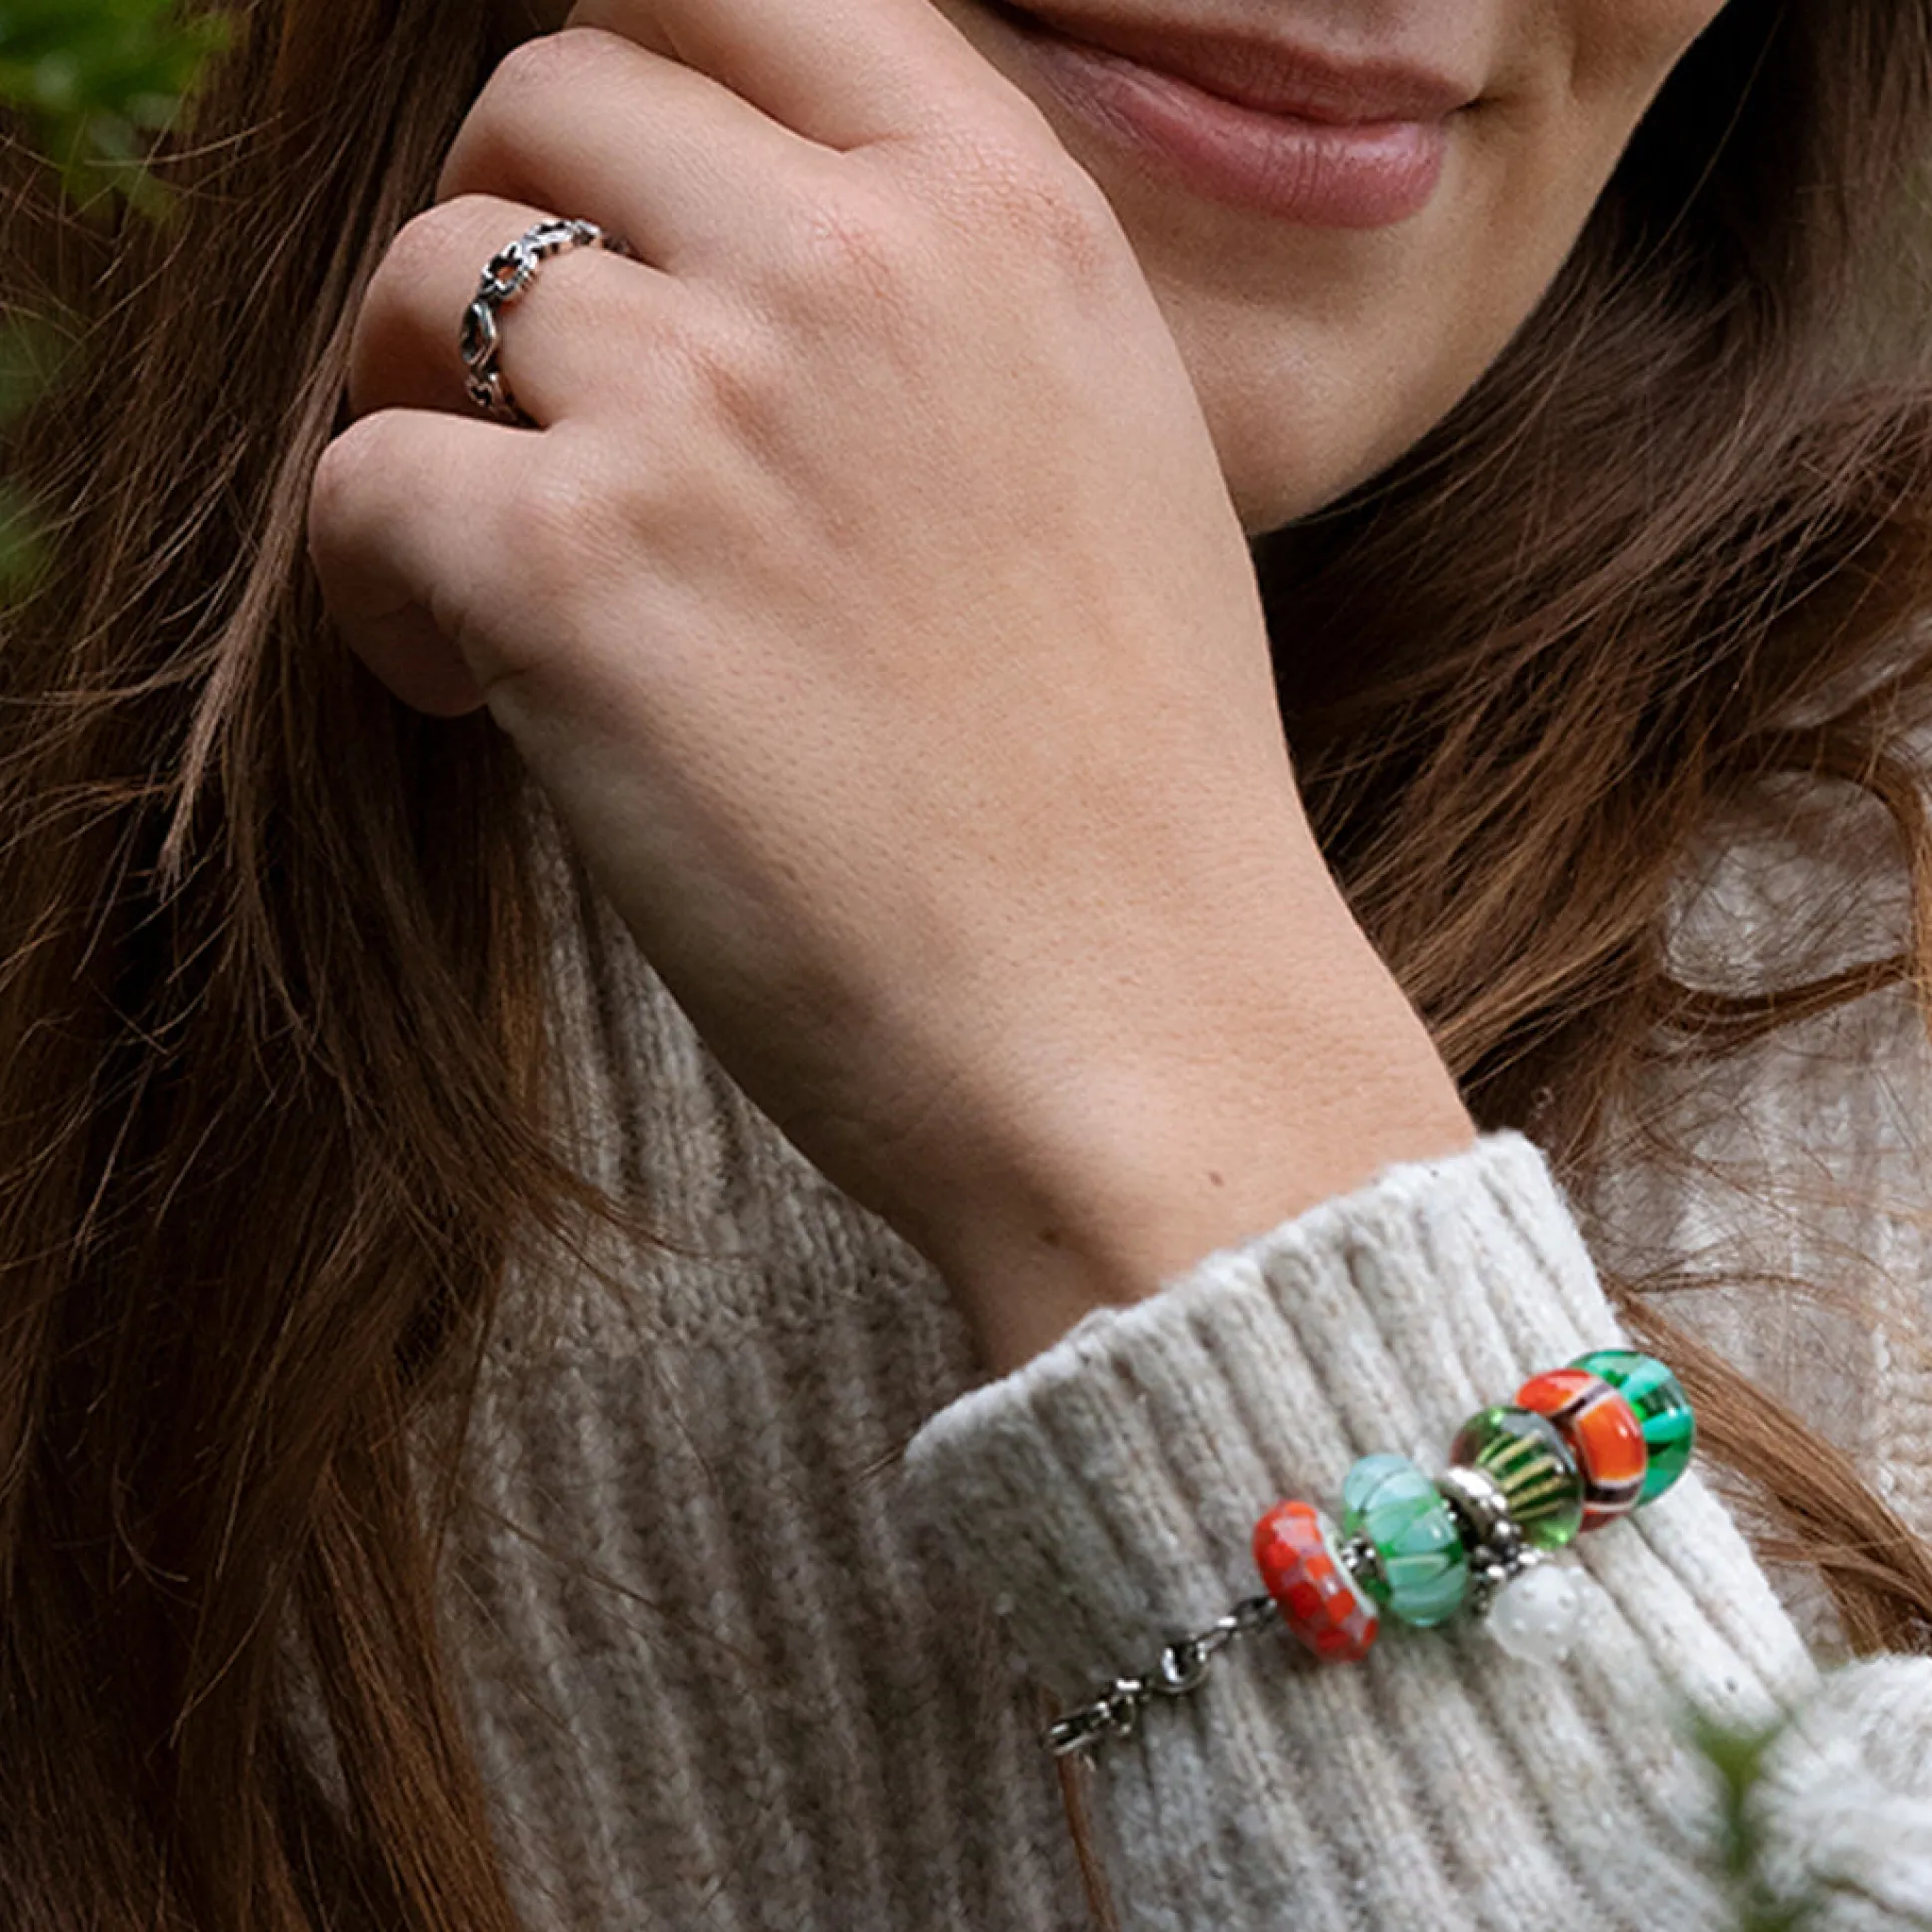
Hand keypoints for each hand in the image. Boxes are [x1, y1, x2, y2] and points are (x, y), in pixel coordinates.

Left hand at [308, 0, 1471, 1368]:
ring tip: (506, 588)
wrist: (1143, 1026)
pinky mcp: (572, 577)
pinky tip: (479, 699)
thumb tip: (765, 265)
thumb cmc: (1140, 798)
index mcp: (1008, 216)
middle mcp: (855, 262)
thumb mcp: (1113, 470)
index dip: (629, 99)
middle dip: (510, 244)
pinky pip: (362, 486)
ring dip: (428, 419)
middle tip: (538, 422)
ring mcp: (709, 405)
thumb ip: (952, 319)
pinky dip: (382, 588)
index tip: (610, 228)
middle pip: (541, 101)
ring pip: (423, 288)